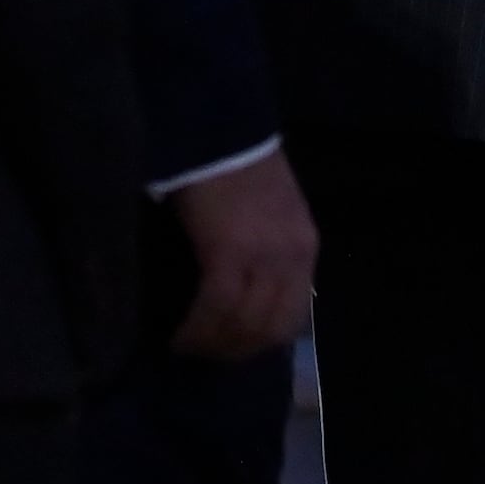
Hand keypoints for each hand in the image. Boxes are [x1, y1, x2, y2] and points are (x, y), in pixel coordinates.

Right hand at [166, 146, 318, 361]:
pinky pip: (216, 307)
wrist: (220, 130)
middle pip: (268, 329)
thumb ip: (266, 253)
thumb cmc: (237, 168)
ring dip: (212, 344)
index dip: (260, 342)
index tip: (231, 349)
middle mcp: (292, 258)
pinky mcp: (230, 252)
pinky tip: (179, 334)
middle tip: (203, 353)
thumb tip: (244, 294)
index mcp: (305, 248)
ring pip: (242, 324)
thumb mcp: (270, 216)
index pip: (292, 317)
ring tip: (186, 345)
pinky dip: (197, 329)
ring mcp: (264, 256)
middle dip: (234, 350)